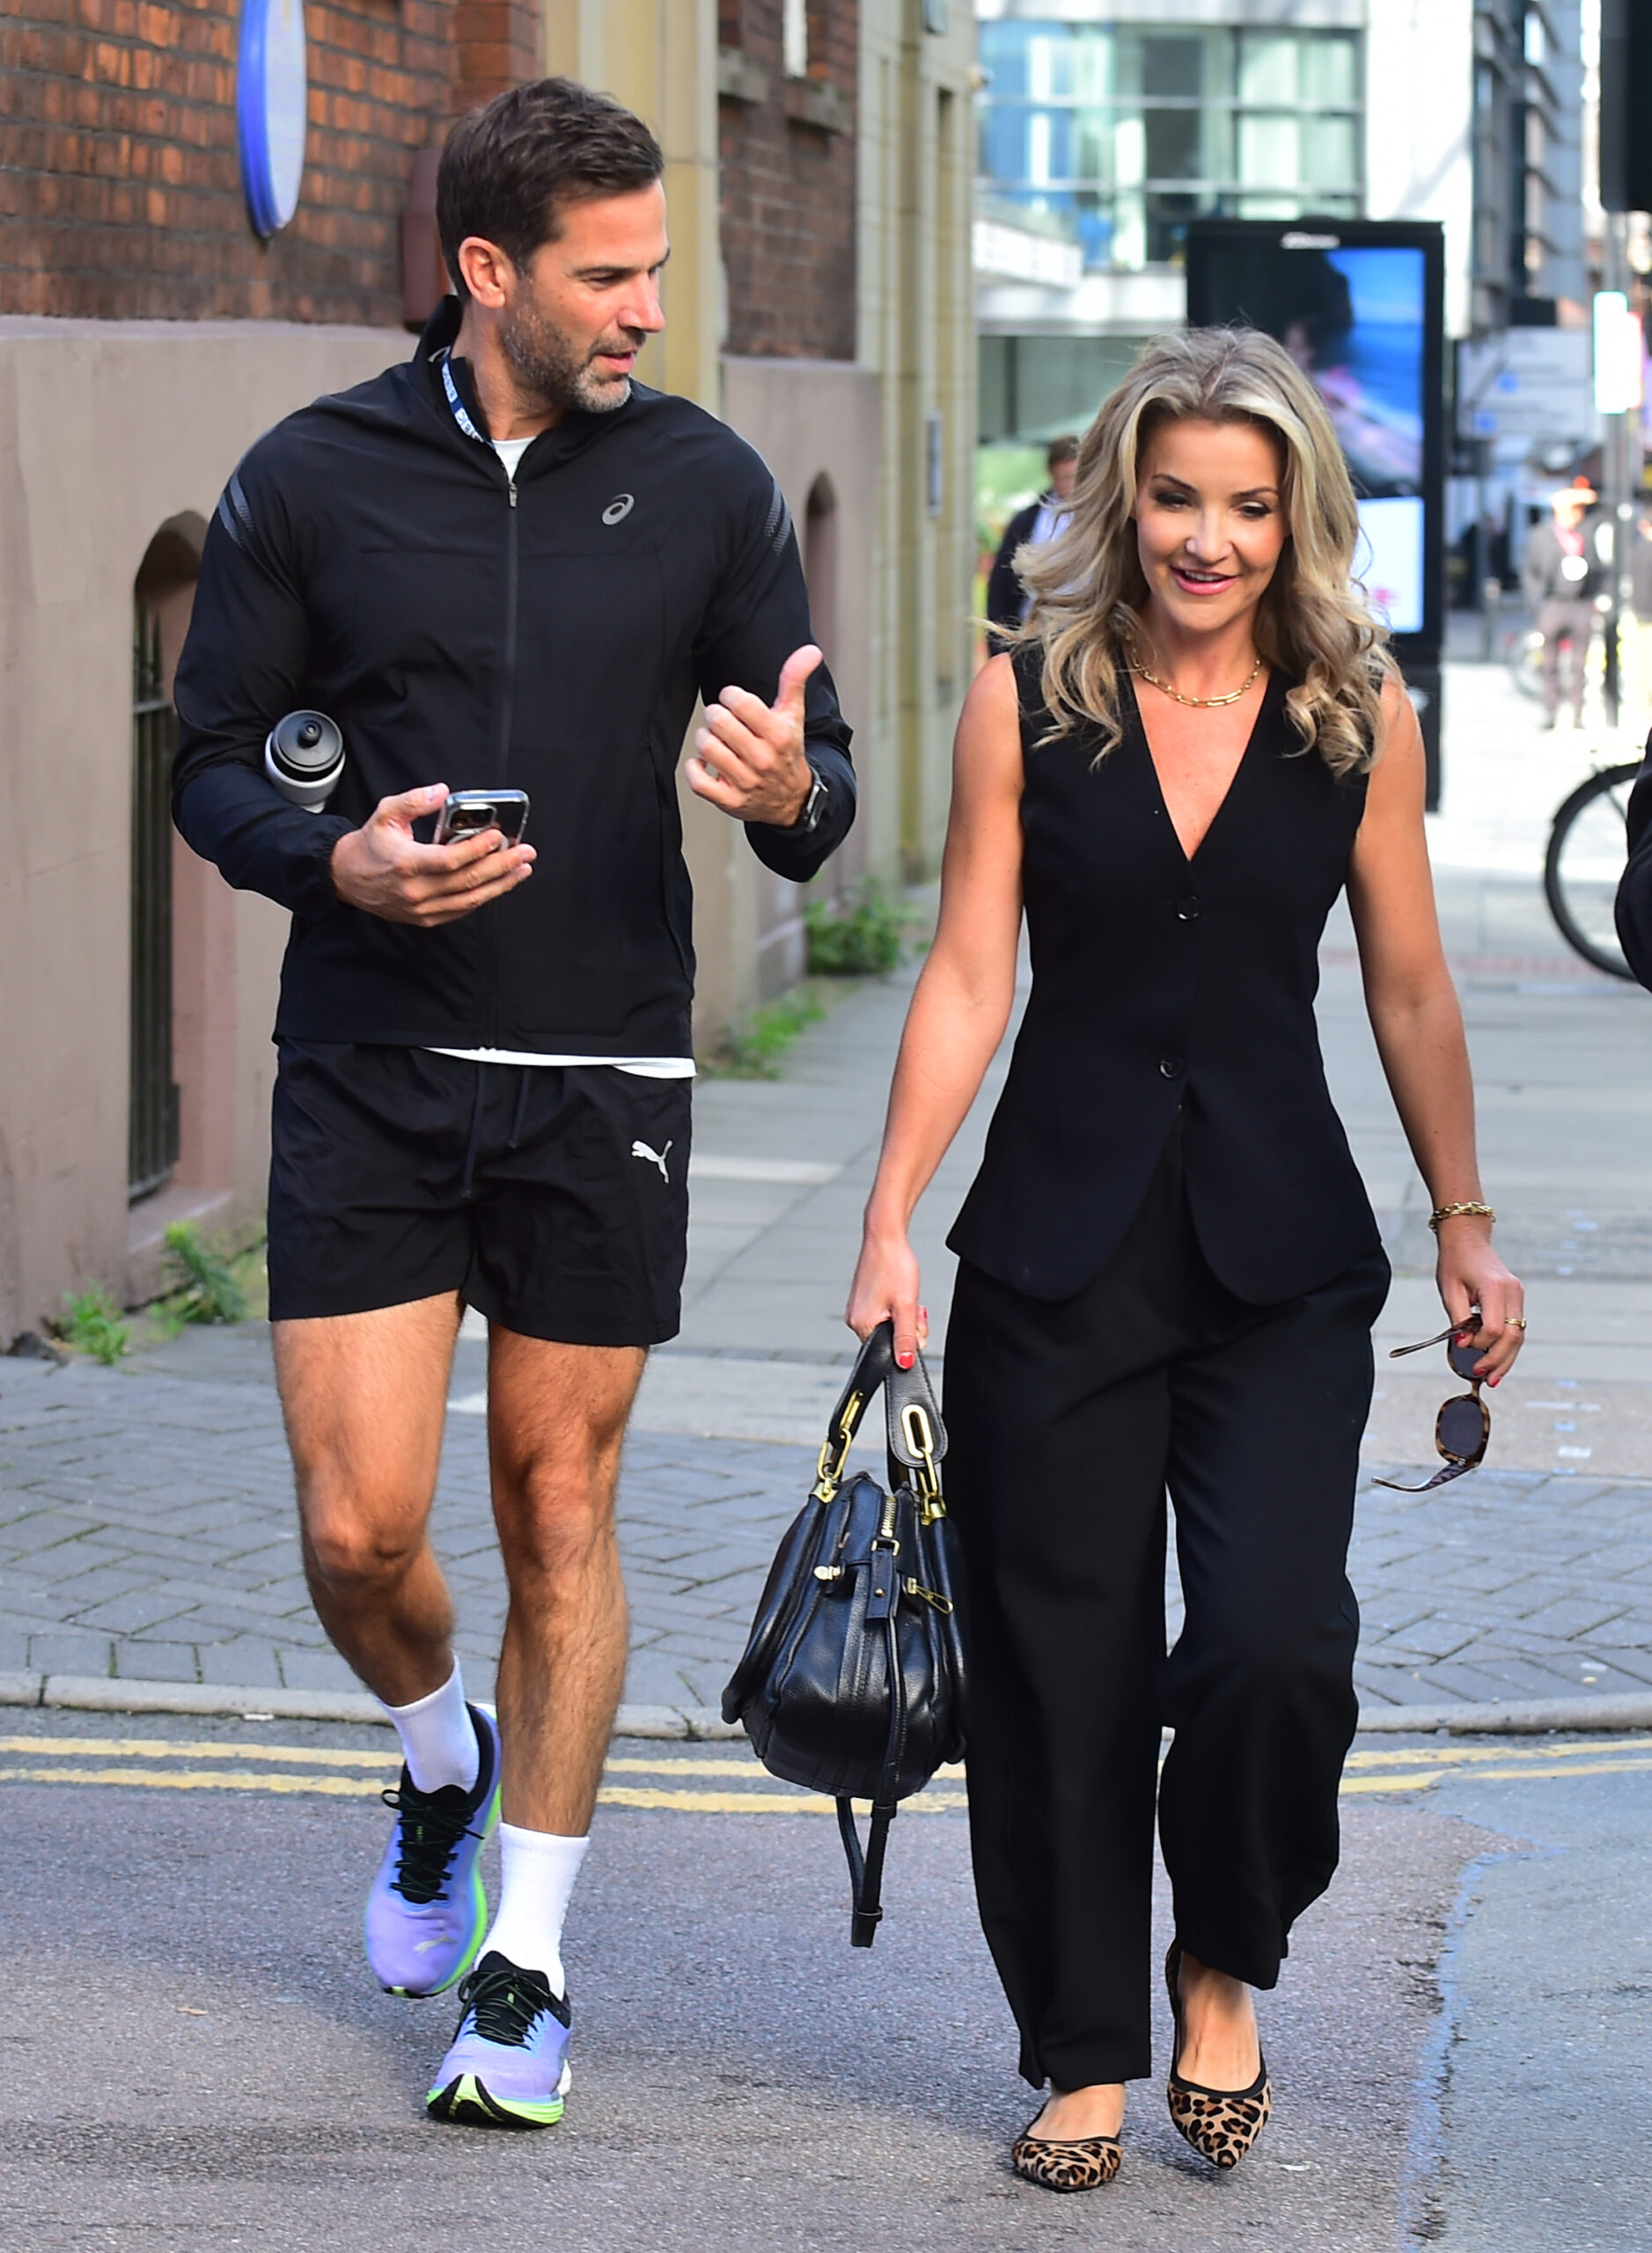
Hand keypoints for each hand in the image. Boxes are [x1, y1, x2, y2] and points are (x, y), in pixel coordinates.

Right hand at [329, 785, 534, 926]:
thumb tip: (441, 792)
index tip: (499, 837)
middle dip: (502, 866)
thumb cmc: (369, 845)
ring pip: (470, 899)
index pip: (451, 860)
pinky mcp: (426, 918)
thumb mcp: (386, 813)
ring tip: (521, 869)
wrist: (348, 878)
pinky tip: (500, 884)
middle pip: (468, 881)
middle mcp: (416, 890)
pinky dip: (483, 896)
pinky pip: (462, 910)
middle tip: (525, 853)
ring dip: (501, 884)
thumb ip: (414, 800)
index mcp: (406, 863)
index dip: (478, 849)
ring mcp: (422, 908)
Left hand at [686, 644, 821, 826]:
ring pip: (706, 746)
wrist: (791, 800)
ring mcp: (746, 782)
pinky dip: (695, 768)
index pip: (740, 702)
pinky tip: (705, 762)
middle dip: (715, 715)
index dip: (730, 696)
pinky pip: (698, 781)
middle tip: (722, 720)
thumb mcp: (794, 715)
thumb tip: (810, 651)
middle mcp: (763, 759)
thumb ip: (795, 680)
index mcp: (779, 735)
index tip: (734, 701)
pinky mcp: (730, 801)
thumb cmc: (786, 752)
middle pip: (718, 721)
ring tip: (717, 740)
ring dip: (705, 739)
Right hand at [846, 1220, 928, 1370]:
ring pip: (889, 1325)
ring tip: (906, 1295)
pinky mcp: (863, 1299)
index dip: (906, 1342)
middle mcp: (855, 1319)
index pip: (887, 1351)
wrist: (886, 1237)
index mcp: (862, 1325)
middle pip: (889, 1338)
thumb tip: (905, 1363)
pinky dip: (896, 1307)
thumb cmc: (894, 1266)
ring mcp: (858, 1308)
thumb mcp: (906, 1307)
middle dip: (907, 1327)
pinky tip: (900, 1292)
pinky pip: (883, 1313)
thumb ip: (905, 1338)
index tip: (915, 1325)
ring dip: (904, 1315)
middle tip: (913, 1307)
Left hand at [1435, 1220, 1525, 1383]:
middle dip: (1498, 1359)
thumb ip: (1458, 1319)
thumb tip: (1464, 1345)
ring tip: (1493, 1378)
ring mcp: (1518, 1295)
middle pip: (1513, 1336)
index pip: (1495, 1328)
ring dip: (1506, 1358)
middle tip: (1483, 1377)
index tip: (1461, 1345)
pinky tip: (1498, 1362)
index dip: (1479, 1342)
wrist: (1468, 1238)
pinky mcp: (1516, 1298)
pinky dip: (1508, 1346)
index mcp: (1495, 1288)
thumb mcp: (1449, 1290)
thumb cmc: (1454, 1262)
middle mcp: (1513, 1292)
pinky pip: (1516, 1327)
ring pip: (1519, 1335)